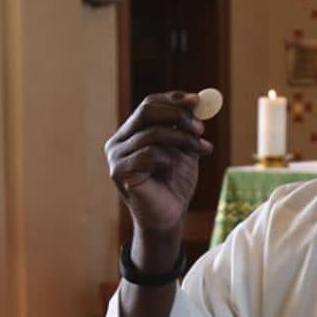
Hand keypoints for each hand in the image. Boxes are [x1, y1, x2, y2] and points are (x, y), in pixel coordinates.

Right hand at [106, 92, 212, 233]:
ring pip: (152, 133)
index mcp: (131, 133)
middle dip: (178, 115)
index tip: (197, 101)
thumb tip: (198, 100)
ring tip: (200, 150)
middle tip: (200, 128)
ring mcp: (116, 157)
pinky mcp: (119, 172)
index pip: (150, 105)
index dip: (173, 99)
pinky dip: (168, 159)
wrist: (169, 216)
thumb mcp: (184, 148)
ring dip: (182, 140)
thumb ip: (186, 126)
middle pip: (146, 111)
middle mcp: (118, 142)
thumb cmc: (175, 183)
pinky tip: (173, 170)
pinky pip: (148, 154)